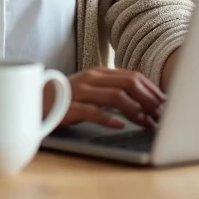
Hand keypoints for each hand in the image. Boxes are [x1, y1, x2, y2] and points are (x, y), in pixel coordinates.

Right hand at [44, 67, 165, 129]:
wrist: (34, 102)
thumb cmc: (67, 99)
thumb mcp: (92, 91)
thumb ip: (113, 91)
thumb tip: (144, 102)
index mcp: (99, 73)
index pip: (133, 76)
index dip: (151, 90)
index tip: (164, 104)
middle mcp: (91, 78)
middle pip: (129, 83)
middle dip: (149, 100)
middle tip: (161, 115)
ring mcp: (80, 91)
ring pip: (115, 96)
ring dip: (135, 111)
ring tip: (146, 123)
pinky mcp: (69, 106)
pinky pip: (92, 111)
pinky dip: (108, 118)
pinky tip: (119, 126)